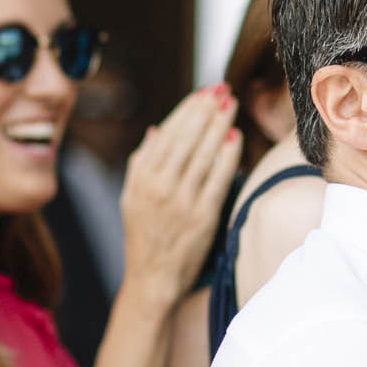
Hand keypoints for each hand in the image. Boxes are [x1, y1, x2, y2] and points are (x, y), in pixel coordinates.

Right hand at [119, 85, 242, 307]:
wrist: (152, 278)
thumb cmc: (144, 237)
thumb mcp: (131, 198)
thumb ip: (141, 163)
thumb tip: (155, 131)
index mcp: (141, 178)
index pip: (168, 133)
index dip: (188, 109)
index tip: (204, 91)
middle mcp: (159, 186)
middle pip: (186, 137)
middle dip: (205, 109)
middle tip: (222, 88)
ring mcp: (180, 201)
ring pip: (202, 153)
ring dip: (218, 125)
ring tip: (231, 104)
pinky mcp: (202, 217)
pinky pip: (217, 178)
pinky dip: (227, 156)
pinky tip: (235, 137)